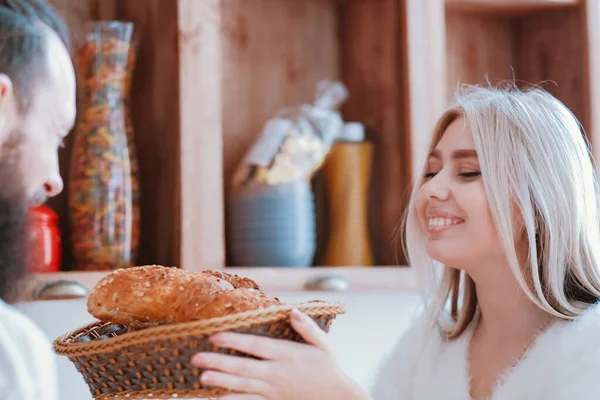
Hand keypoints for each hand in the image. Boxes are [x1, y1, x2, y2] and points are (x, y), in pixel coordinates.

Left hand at [190, 308, 368, 399]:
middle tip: (197, 358)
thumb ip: (307, 327)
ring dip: (222, 381)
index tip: (215, 335)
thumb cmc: (328, 368)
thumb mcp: (323, 344)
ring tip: (202, 377)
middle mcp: (278, 373)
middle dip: (220, 362)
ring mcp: (273, 390)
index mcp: (288, 355)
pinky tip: (218, 398)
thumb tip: (292, 311)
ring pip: (243, 385)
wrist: (337, 399)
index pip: (257, 346)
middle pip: (244, 367)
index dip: (235, 341)